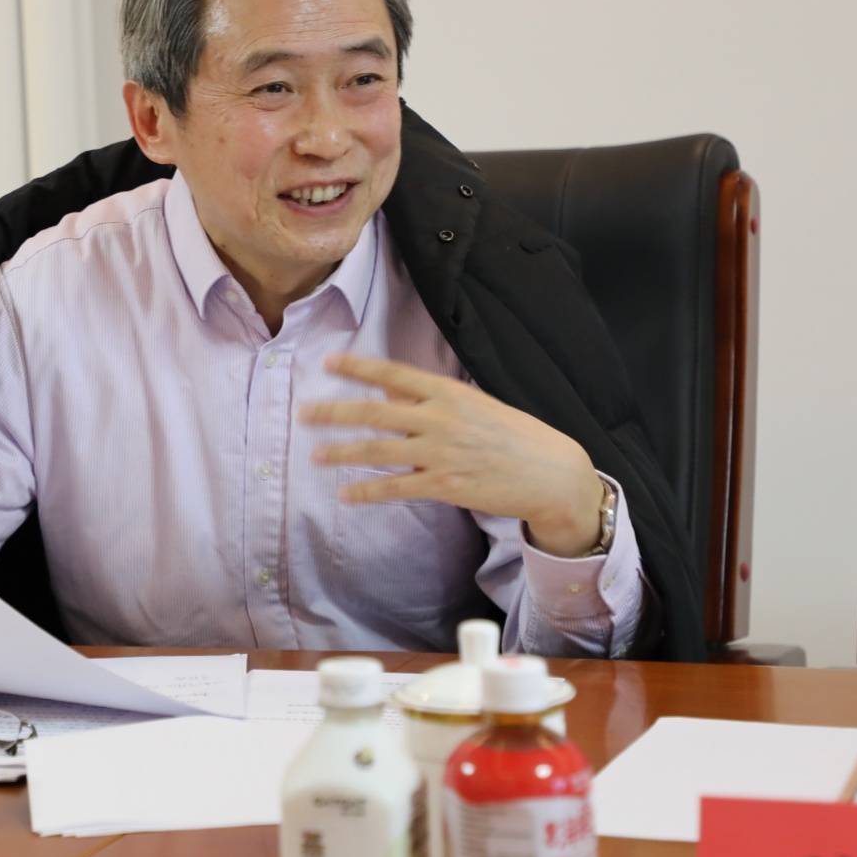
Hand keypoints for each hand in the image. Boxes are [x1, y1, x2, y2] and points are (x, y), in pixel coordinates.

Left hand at [300, 354, 605, 557]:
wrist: (552, 474)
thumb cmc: (515, 435)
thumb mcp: (475, 405)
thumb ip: (431, 399)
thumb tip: (389, 393)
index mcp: (449, 392)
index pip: (394, 374)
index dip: (359, 368)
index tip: (328, 363)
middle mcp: (440, 418)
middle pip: (376, 412)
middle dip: (335, 412)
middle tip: (305, 414)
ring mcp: (441, 453)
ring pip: (379, 450)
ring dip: (342, 452)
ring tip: (315, 455)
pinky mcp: (444, 485)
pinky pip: (396, 486)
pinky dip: (368, 490)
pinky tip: (346, 492)